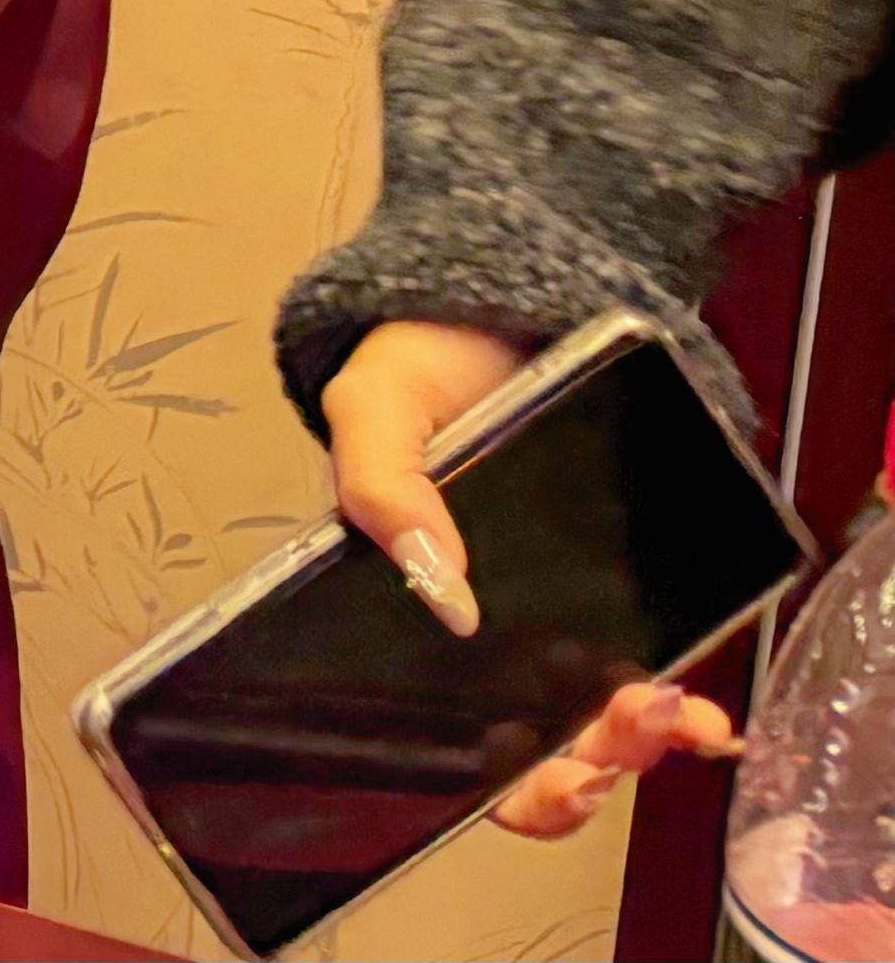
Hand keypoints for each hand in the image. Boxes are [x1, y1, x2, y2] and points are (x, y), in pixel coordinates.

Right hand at [324, 319, 746, 838]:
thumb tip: (443, 594)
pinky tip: (709, 716)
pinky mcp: (618, 588)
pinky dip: (682, 712)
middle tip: (627, 726)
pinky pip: (646, 670)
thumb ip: (380, 487)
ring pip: (594, 726)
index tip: (554, 776)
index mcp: (407, 606)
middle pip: (531, 752)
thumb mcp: (373, 406)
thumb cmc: (418, 361)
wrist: (505, 300)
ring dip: (639, 741)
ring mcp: (556, 613)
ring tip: (674, 713)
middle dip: (587, 767)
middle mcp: (482, 633)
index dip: (500, 781)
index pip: (441, 733)